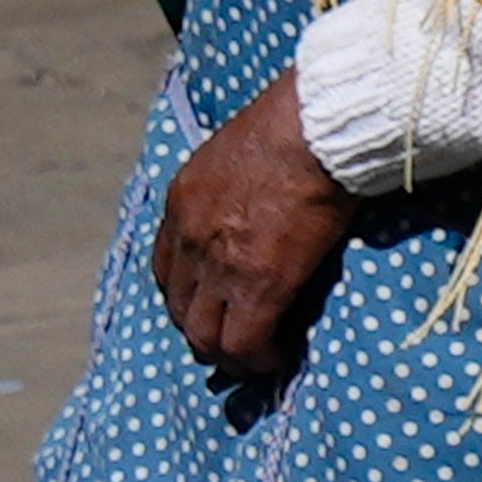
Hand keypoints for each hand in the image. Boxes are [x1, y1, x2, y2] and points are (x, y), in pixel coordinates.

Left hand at [152, 71, 362, 390]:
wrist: (315, 126)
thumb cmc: (294, 122)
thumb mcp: (240, 148)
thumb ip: (234, 183)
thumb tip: (257, 199)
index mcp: (183, 201)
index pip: (166, 267)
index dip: (187, 294)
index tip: (209, 302)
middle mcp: (190, 239)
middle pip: (180, 309)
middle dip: (202, 330)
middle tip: (230, 342)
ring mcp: (219, 266)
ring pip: (204, 337)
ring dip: (226, 354)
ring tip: (254, 359)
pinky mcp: (258, 285)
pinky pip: (245, 343)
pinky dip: (258, 359)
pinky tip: (277, 358)